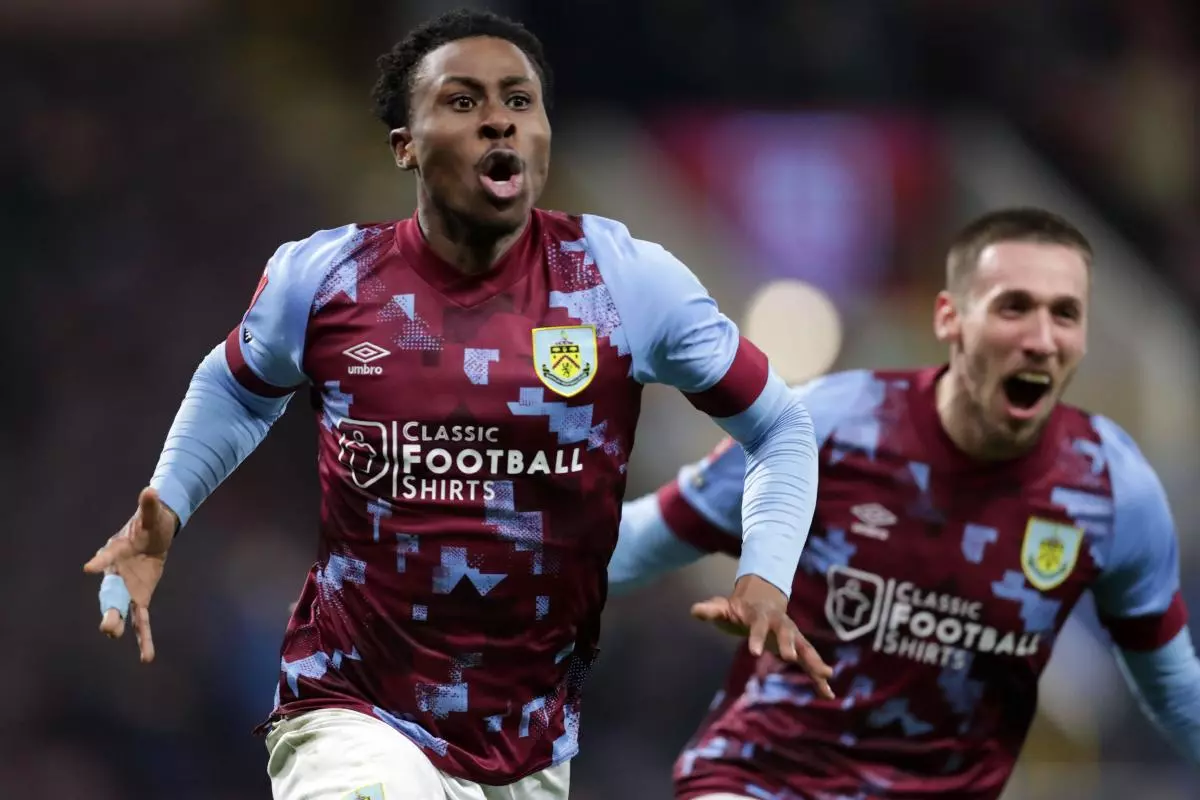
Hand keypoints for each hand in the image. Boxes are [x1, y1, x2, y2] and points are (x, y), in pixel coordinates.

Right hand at [83, 487, 177, 662]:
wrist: (155, 533)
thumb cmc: (150, 523)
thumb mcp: (152, 515)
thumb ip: (150, 505)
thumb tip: (152, 489)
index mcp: (118, 551)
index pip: (108, 556)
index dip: (100, 561)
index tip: (89, 568)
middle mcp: (117, 573)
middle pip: (109, 591)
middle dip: (108, 607)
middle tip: (106, 623)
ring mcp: (127, 588)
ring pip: (120, 609)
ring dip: (117, 624)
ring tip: (112, 636)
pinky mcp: (140, 598)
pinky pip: (141, 621)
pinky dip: (143, 638)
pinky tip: (147, 657)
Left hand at [692, 574, 834, 699]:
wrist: (764, 598)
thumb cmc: (741, 607)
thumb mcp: (724, 606)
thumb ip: (711, 609)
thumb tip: (694, 610)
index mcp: (761, 615)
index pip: (758, 625)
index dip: (756, 637)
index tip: (754, 652)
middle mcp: (781, 624)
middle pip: (786, 633)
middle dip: (789, 644)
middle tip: (791, 658)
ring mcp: (792, 635)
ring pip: (805, 648)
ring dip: (814, 661)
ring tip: (826, 676)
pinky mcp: (798, 648)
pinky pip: (811, 661)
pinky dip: (819, 676)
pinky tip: (828, 692)